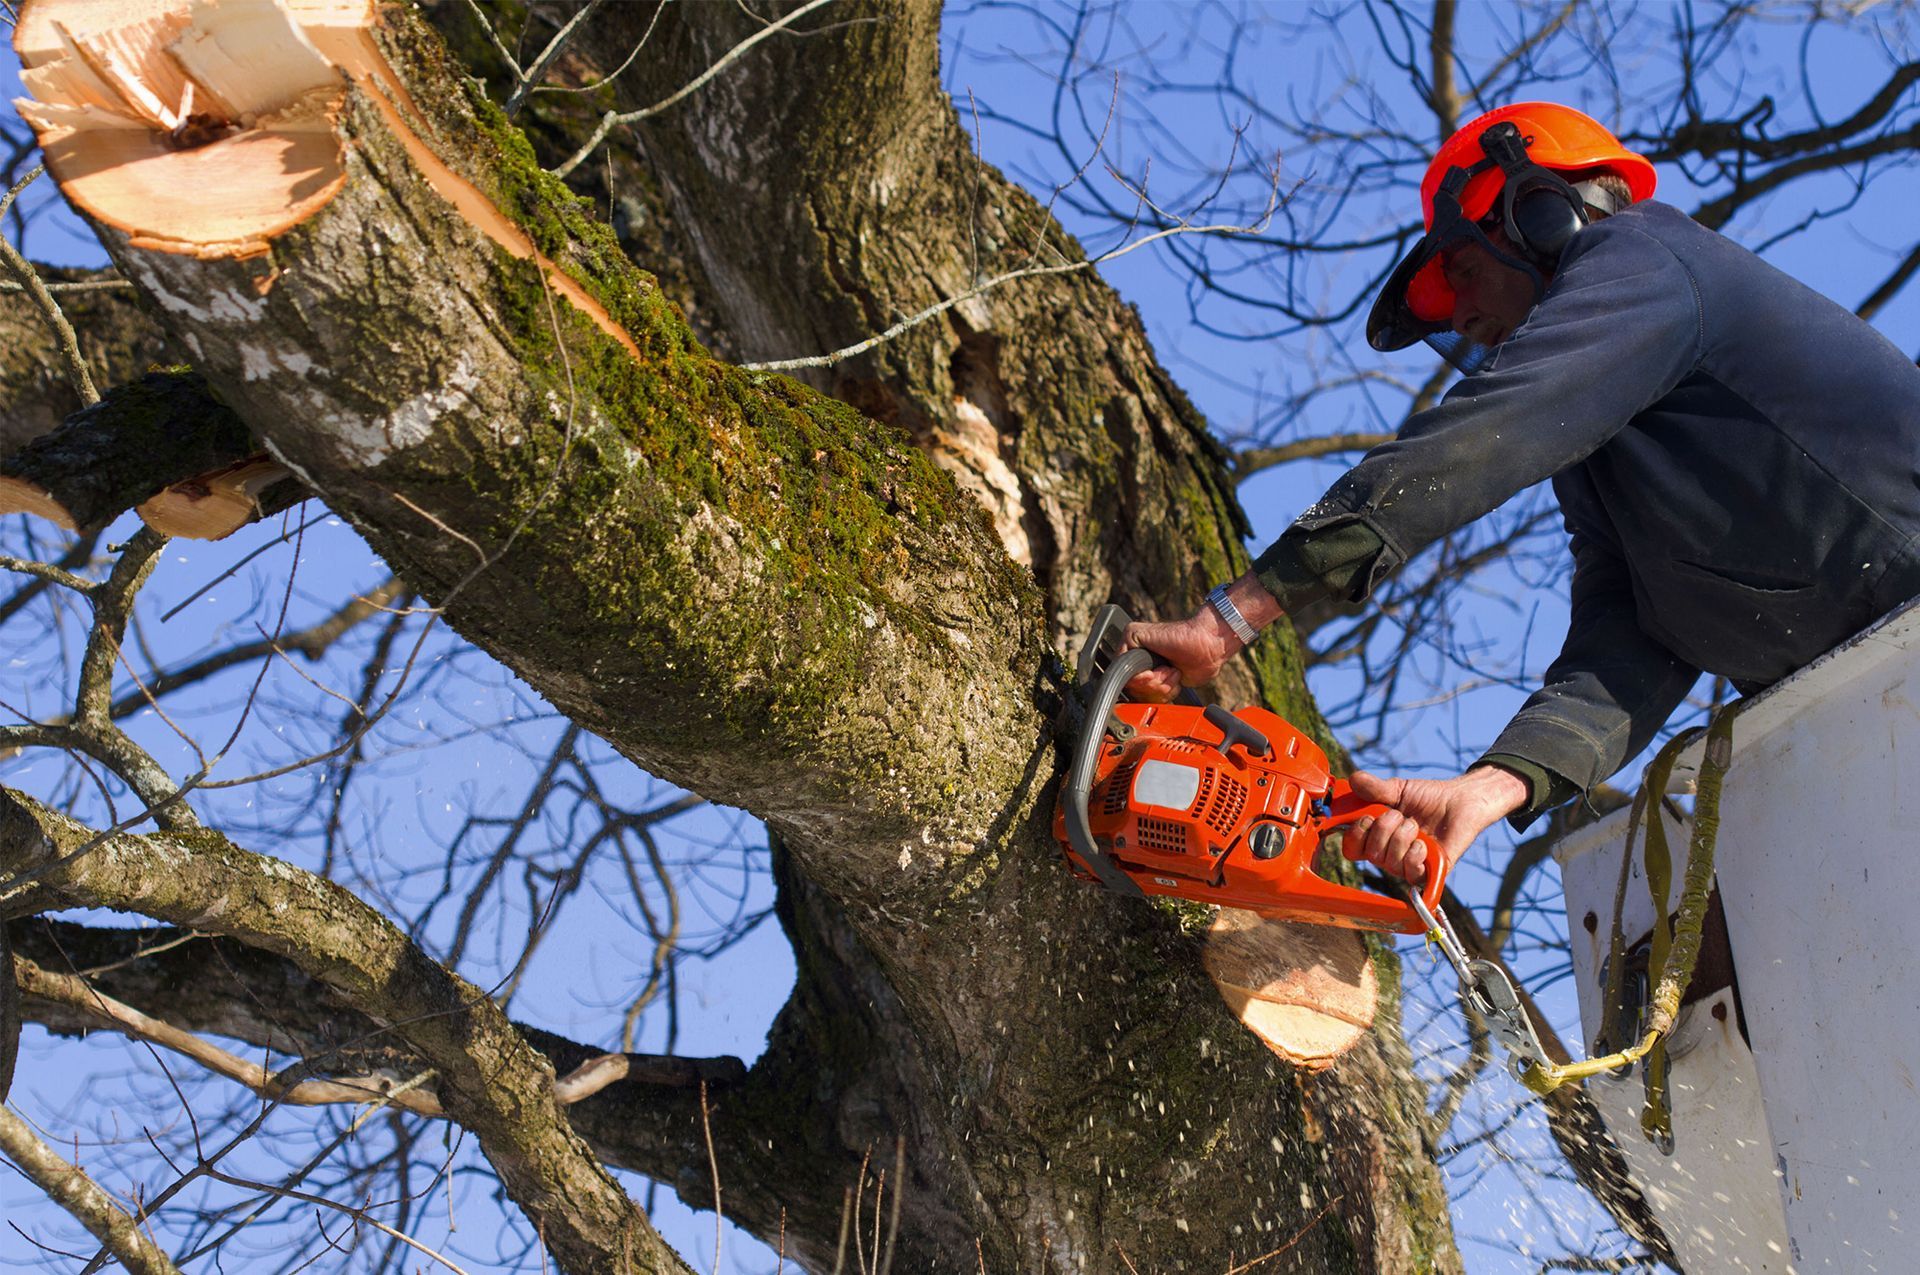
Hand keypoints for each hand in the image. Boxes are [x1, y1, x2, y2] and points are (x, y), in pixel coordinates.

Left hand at [1119, 573, 1283, 700]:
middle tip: (1172, 676)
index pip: (1135, 693)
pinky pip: (1125, 664)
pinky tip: (1160, 667)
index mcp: (1146, 667)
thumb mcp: (1170, 687)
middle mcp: (1137, 655)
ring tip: (1169, 670)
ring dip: (1154, 683)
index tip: (1168, 692)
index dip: (1151, 698)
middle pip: (1131, 688)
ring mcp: (1133, 645)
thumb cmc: (1197, 664)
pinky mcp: (1132, 633)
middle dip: (1154, 691)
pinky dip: (1144, 673)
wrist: (1208, 647)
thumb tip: (1137, 700)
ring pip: (1129, 679)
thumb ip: (1152, 692)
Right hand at [1338, 766, 1530, 880]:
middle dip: (1384, 830)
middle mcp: (1389, 854)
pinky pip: (1410, 872)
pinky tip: (1424, 843)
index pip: (1352, 848)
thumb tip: (1353, 780)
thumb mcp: (1398, 789)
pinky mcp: (1428, 872)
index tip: (1366, 817)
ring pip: (1389, 862)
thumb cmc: (1429, 797)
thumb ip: (1375, 788)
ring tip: (1416, 825)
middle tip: (1400, 815)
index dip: (1355, 836)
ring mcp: (1407, 864)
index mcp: (1377, 836)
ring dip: (1402, 838)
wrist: (1460, 801)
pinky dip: (1415, 854)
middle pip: (1371, 855)